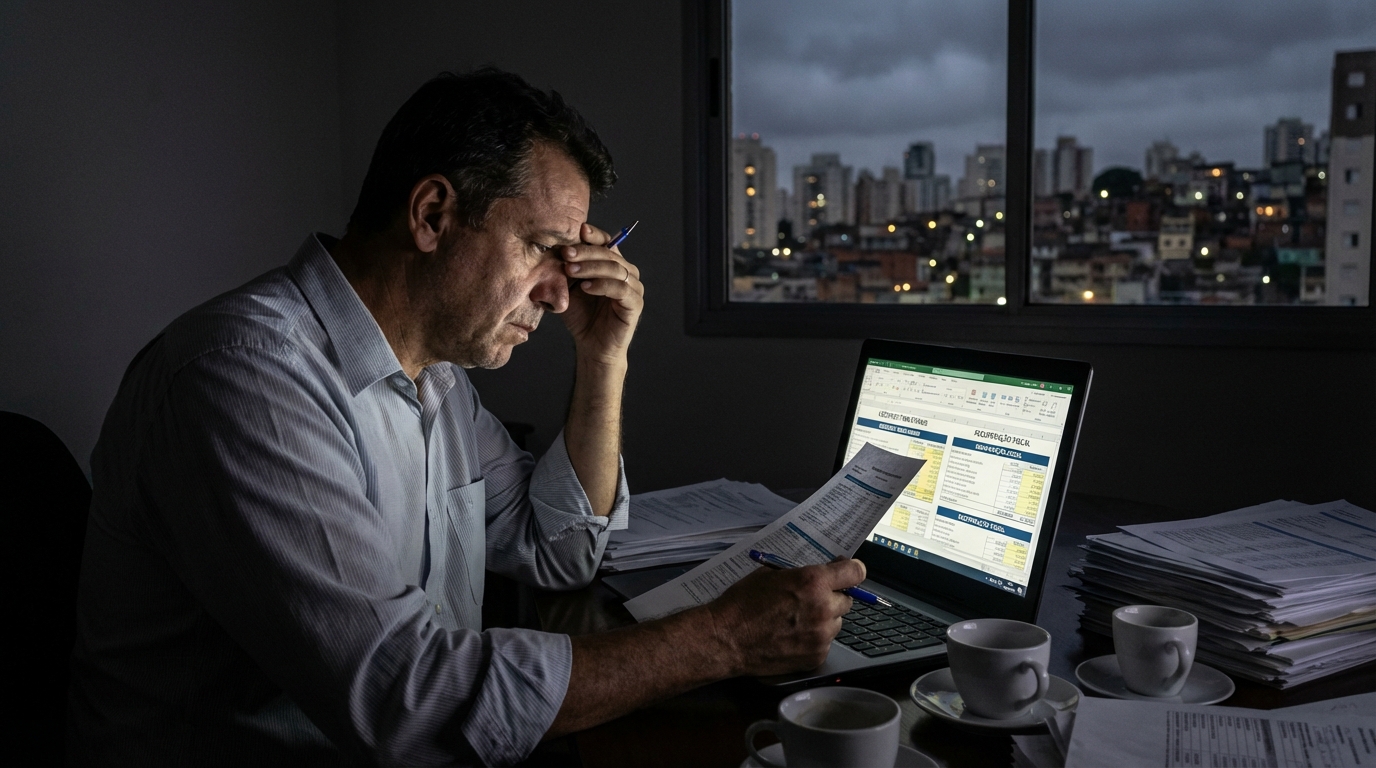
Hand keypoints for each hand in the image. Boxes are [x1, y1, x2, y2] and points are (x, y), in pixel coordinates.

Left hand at [560, 222, 643, 366]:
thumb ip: (568, 269)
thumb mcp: (570, 288)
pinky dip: (602, 285)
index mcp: (612, 265)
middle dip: (586, 251)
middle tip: (566, 254)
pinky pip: (621, 288)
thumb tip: (556, 248)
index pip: (607, 242)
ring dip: (591, 267)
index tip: (579, 230)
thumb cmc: (581, 316)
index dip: (594, 235)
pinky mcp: (635, 303)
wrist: (591, 346)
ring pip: (615, 268)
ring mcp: (633, 287)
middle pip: (610, 253)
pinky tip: (585, 287)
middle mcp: (627, 272)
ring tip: (570, 271)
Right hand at [705, 558, 865, 676]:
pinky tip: (792, 636)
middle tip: (811, 599)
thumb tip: (819, 574)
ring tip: (797, 621)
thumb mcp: (770, 574)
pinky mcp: (816, 657)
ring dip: (823, 620)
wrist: (726, 638)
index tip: (847, 571)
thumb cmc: (742, 603)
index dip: (852, 570)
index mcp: (813, 582)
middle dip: (832, 597)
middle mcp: (823, 608)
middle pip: (847, 600)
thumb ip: (800, 575)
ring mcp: (821, 636)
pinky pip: (825, 643)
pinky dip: (814, 639)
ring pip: (836, 623)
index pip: (855, 572)